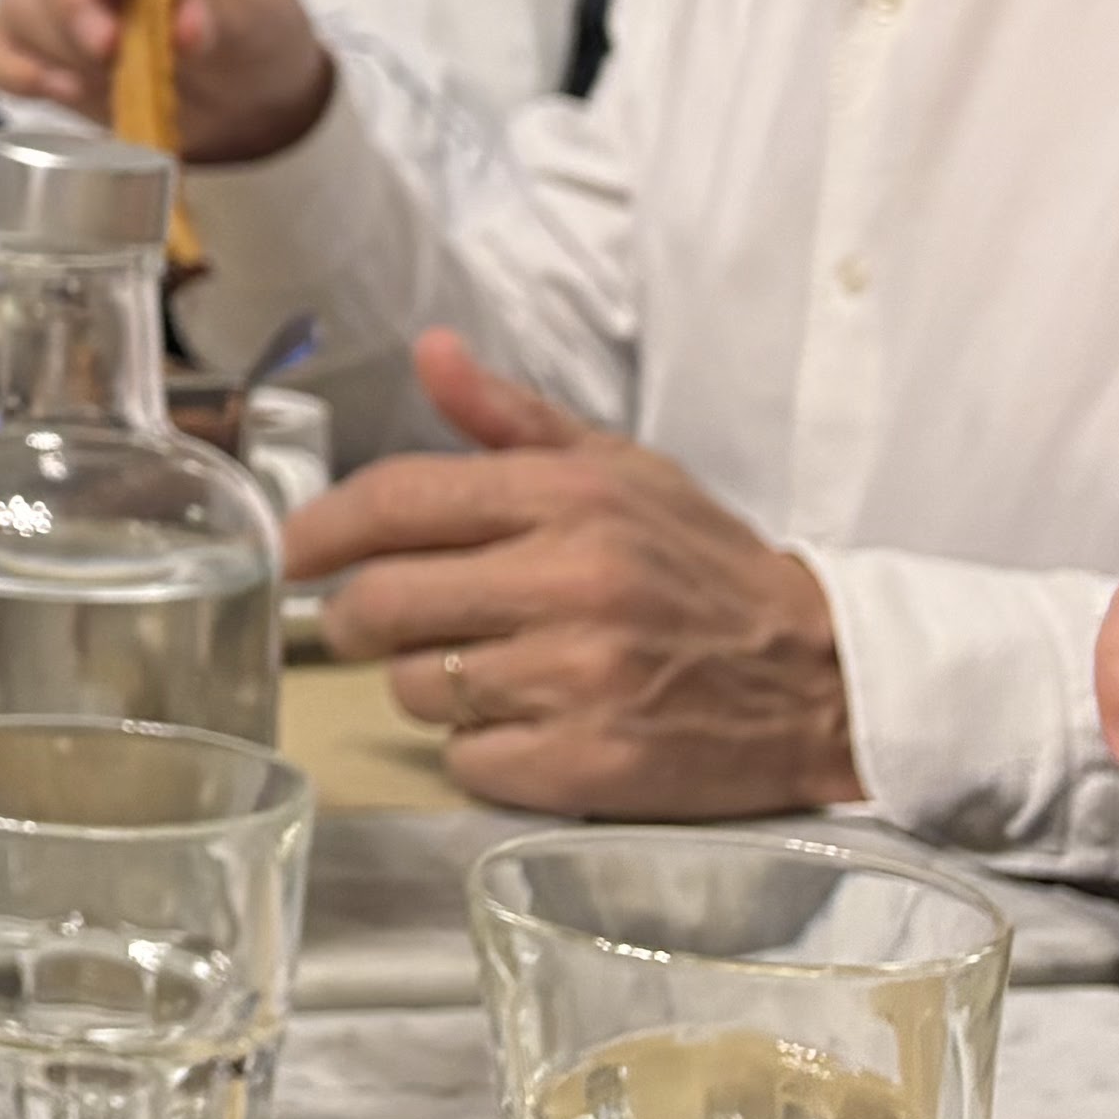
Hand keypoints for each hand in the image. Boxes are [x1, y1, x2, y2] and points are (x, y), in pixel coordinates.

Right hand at [0, 0, 332, 157]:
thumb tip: (186, 25)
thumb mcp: (259, 18)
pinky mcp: (25, 38)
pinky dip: (9, 69)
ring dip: (56, 42)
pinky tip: (56, 90)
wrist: (239, 96)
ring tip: (108, 77)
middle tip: (109, 47)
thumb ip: (223, 13)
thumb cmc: (250, 34)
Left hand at [287, 331, 858, 816]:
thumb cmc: (707, 570)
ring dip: (428, 685)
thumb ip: (512, 417)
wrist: (828, 679)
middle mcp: (569, 583)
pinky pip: (469, 762)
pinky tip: (528, 728)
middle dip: (357, 618)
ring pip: (417, 688)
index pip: (397, 500)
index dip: (319, 527)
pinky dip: (480, 752)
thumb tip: (431, 351)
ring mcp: (580, 680)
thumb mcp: (624, 470)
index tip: (291, 551)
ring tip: (486, 672)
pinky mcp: (594, 767)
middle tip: (374, 623)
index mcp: (568, 499)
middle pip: (383, 602)